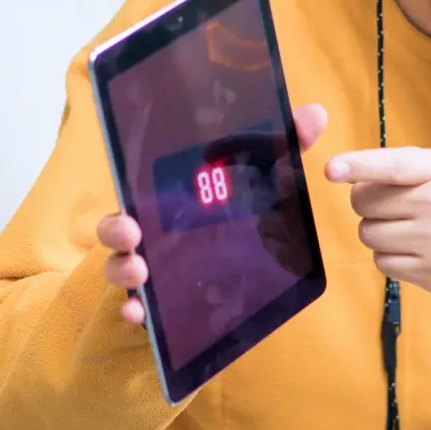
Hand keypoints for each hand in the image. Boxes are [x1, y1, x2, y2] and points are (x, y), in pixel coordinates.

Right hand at [99, 103, 328, 324]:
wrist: (258, 269)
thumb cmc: (247, 213)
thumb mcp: (270, 179)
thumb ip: (287, 147)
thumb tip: (315, 113)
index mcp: (168, 202)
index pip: (137, 192)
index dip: (125, 192)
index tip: (128, 196)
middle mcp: (152, 233)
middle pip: (118, 229)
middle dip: (115, 230)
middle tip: (131, 232)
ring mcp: (154, 269)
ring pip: (121, 268)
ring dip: (122, 270)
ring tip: (139, 273)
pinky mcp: (162, 302)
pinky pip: (140, 308)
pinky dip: (134, 311)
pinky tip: (139, 315)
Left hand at [325, 146, 430, 351]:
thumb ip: (400, 165)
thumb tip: (345, 173)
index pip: (393, 166)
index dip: (359, 166)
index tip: (331, 169)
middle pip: (365, 203)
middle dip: (369, 205)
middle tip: (395, 207)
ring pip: (368, 234)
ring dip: (377, 232)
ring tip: (406, 230)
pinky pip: (381, 262)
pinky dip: (389, 257)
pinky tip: (414, 251)